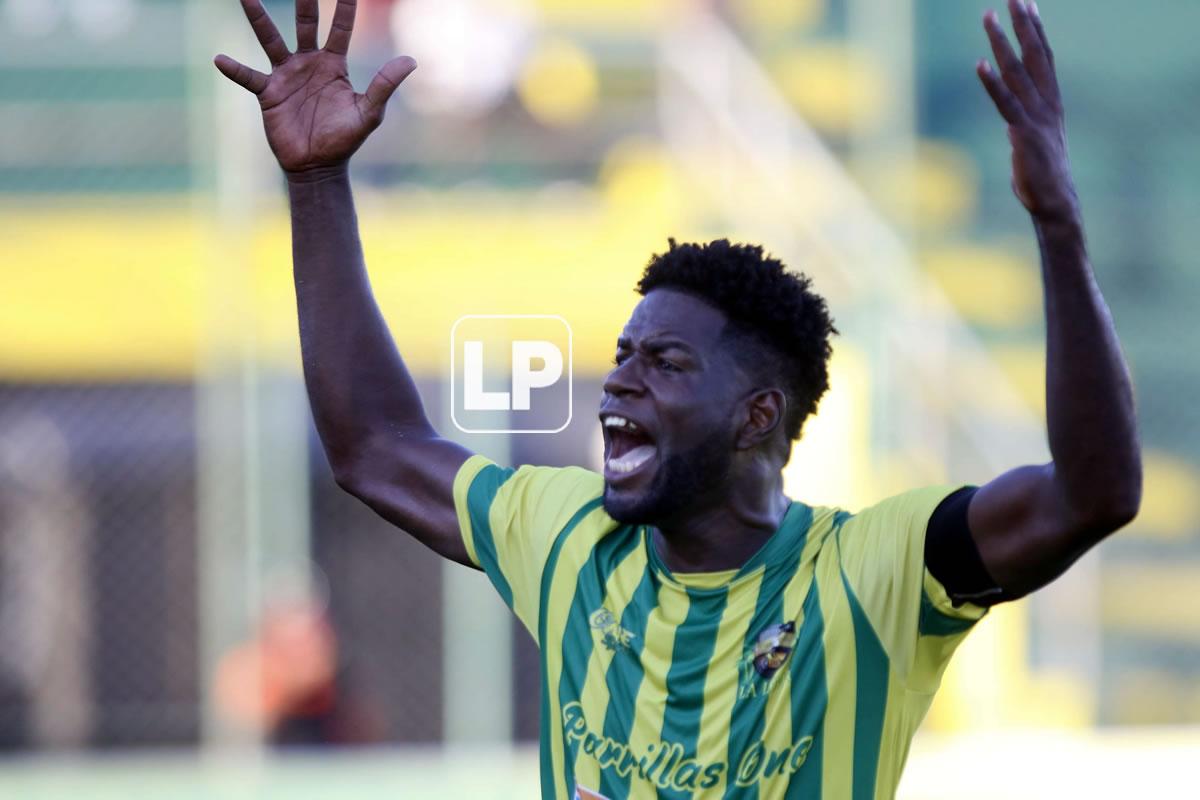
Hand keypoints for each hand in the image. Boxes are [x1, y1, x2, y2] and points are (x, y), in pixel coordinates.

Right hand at [213, 0, 416, 173]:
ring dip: (258, 19)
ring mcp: (286, 75)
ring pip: (271, 39)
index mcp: (334, 64)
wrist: (318, 166)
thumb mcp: (369, 112)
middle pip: (305, 23)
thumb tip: (411, 60)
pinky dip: (235, 69)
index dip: (345, 5)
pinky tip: (220, 59)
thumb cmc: (345, 139)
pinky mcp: (268, 93)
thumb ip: (384, 85)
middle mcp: (309, 63)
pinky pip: (249, 77)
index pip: (341, 27)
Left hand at [977, 0, 1077, 222]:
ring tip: (988, 17)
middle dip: (1023, 24)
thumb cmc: (1042, 175)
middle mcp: (1046, 103)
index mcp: (1051, 102)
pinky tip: (979, 64)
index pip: (1043, 57)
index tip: (1027, 4)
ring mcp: (1036, 117)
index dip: (1035, 30)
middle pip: (1034, 55)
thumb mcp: (1033, 140)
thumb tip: (1012, 123)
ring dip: (1001, 42)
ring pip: (1016, 72)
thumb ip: (1023, 123)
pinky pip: (1005, 103)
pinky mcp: (1022, 133)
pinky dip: (992, 83)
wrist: (1055, 203)